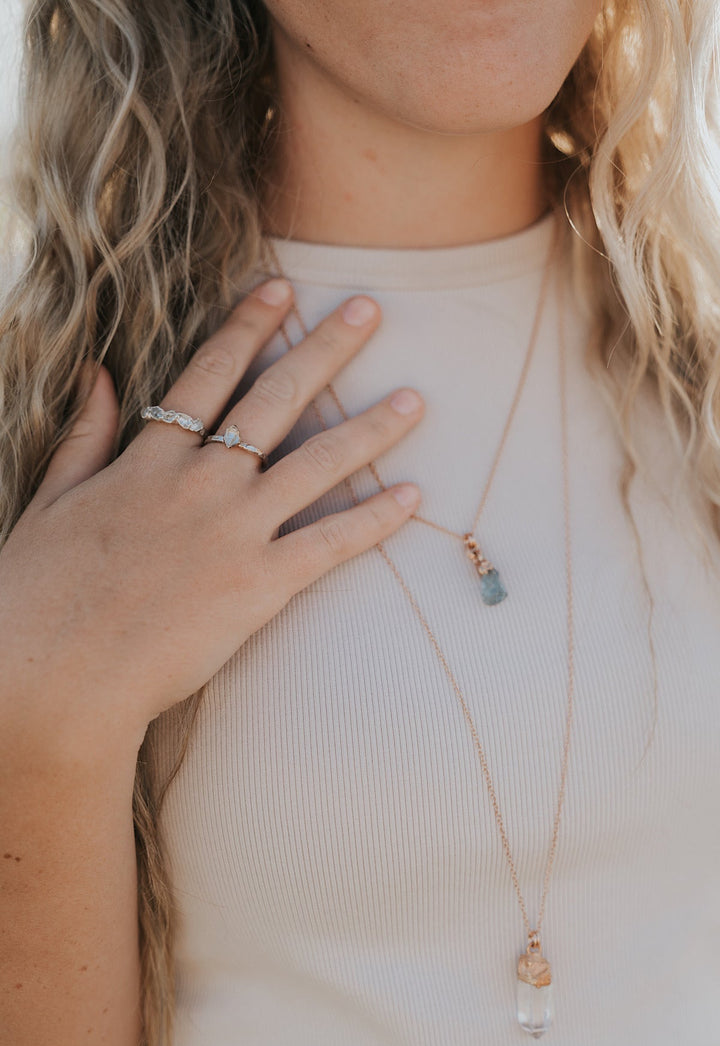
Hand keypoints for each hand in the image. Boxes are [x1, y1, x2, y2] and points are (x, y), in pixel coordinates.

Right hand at [0, 280, 423, 759]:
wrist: (54, 673)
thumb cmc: (40, 592)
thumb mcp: (51, 500)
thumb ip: (84, 434)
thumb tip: (97, 373)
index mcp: (148, 459)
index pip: (207, 374)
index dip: (248, 327)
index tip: (282, 290)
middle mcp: (199, 481)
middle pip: (275, 399)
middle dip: (326, 348)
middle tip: (369, 308)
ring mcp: (233, 530)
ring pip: (317, 463)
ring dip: (372, 427)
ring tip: (416, 399)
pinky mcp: (259, 584)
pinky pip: (330, 542)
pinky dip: (375, 519)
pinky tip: (412, 496)